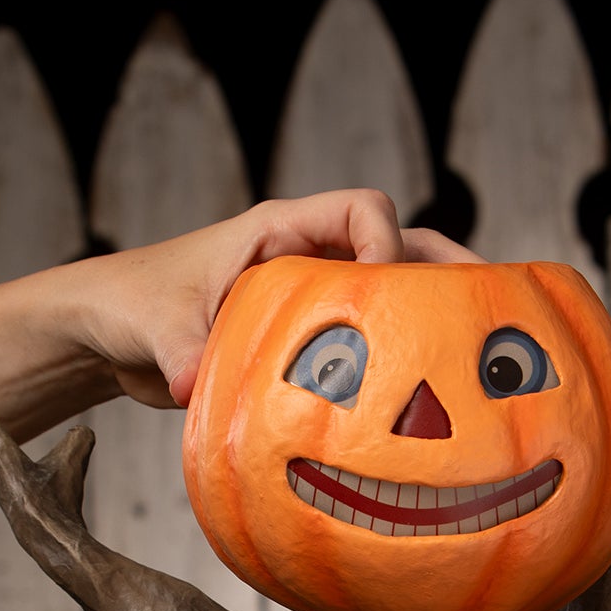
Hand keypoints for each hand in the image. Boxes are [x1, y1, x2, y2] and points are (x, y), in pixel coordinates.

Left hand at [55, 189, 479, 410]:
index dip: (387, 245)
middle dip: (450, 273)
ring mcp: (312, 294)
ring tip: (486, 352)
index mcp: (278, 232)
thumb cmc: (129, 308)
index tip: (386, 294)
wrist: (111, 334)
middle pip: (401, 245)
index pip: (363, 210)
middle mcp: (305, 256)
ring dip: (437, 314)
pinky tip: (429, 400)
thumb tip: (191, 384)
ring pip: (393, 292)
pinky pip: (369, 339)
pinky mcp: (310, 336)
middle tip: (499, 310)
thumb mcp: (155, 329)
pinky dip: (402, 357)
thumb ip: (180, 351)